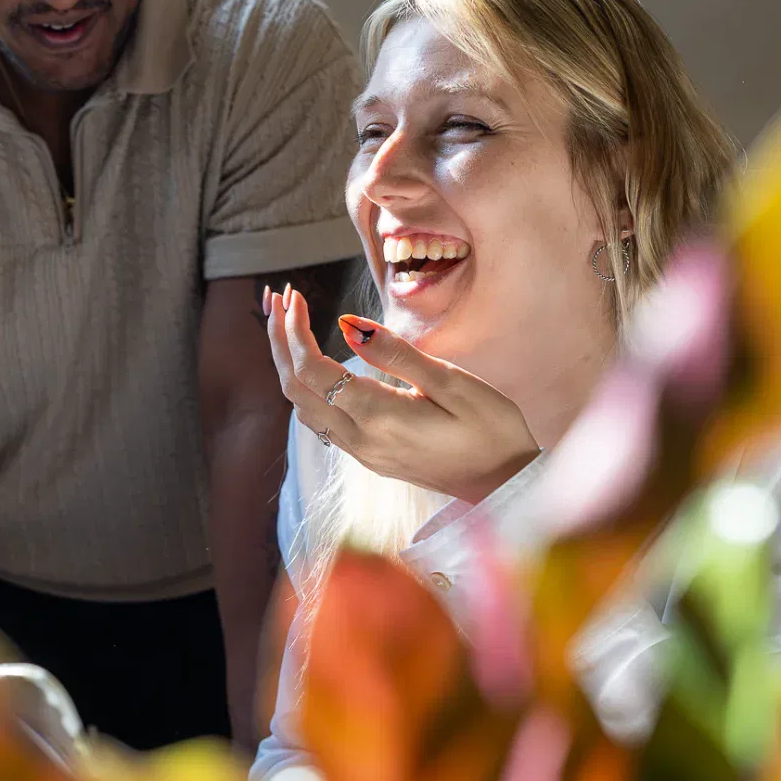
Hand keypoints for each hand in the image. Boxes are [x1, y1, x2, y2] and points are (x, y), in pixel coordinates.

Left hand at [264, 285, 538, 502]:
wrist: (505, 485)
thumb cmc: (489, 429)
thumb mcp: (452, 381)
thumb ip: (396, 354)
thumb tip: (348, 323)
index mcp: (378, 416)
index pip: (312, 369)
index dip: (295, 330)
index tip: (295, 295)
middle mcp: (360, 440)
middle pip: (294, 388)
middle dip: (278, 340)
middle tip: (276, 298)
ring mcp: (362, 453)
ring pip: (302, 407)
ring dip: (286, 363)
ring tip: (285, 323)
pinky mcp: (369, 457)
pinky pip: (320, 421)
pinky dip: (304, 385)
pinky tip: (312, 363)